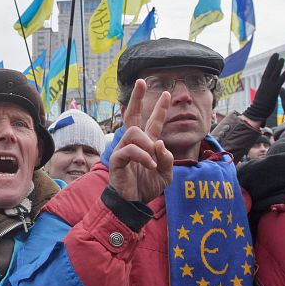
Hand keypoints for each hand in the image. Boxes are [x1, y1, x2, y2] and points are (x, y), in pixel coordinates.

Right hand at [109, 80, 173, 203]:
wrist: (133, 203)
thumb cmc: (146, 188)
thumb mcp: (166, 174)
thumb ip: (167, 159)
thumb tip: (159, 143)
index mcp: (147, 144)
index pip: (153, 122)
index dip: (160, 108)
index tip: (167, 93)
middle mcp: (134, 143)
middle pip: (133, 115)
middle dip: (138, 98)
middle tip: (141, 82)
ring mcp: (124, 149)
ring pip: (134, 132)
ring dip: (147, 144)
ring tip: (152, 161)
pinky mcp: (117, 159)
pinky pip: (129, 150)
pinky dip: (142, 156)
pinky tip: (149, 166)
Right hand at [243, 53, 284, 122]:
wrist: (258, 111)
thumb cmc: (260, 105)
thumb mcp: (263, 94)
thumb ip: (267, 88)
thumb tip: (267, 85)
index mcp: (263, 84)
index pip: (267, 71)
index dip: (270, 64)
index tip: (273, 58)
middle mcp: (266, 83)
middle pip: (270, 70)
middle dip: (273, 62)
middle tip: (277, 54)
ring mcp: (269, 87)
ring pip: (274, 74)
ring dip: (278, 66)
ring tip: (282, 59)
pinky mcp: (274, 91)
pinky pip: (279, 83)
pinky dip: (282, 77)